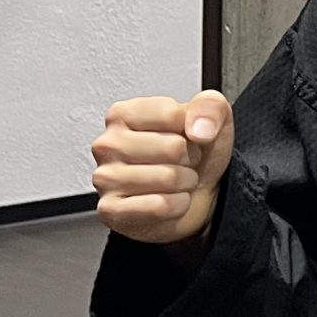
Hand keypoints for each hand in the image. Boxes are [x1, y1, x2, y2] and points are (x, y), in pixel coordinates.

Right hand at [91, 92, 233, 246]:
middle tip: (180, 162)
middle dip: (189, 158)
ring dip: (184, 183)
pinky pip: (159, 206)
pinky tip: (167, 200)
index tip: (185, 136)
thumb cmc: (195, 155)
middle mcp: (107, 144)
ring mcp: (104, 178)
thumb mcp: (212, 119)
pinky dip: (176, 205)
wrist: (196, 195)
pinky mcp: (110, 210)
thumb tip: (199, 129)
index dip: (192, 129)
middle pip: (172, 147)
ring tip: (174, 181)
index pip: (172, 114)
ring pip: (167, 178)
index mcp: (124, 114)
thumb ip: (211, 106)